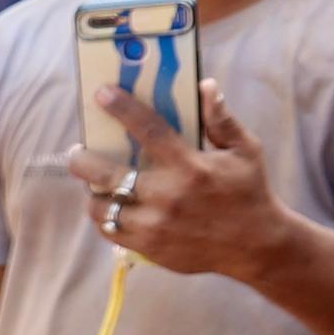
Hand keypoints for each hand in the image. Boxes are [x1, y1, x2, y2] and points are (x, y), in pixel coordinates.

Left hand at [61, 82, 281, 283]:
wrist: (256, 245)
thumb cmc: (249, 191)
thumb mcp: (245, 150)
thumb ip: (222, 120)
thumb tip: (205, 85)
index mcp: (191, 167)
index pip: (148, 130)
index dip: (122, 109)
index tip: (101, 93)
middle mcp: (168, 197)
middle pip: (107, 176)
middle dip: (82, 161)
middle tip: (77, 151)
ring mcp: (156, 226)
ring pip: (103, 209)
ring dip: (91, 194)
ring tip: (92, 183)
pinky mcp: (151, 248)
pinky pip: (112, 232)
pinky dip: (105, 218)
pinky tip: (108, 206)